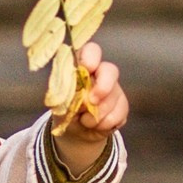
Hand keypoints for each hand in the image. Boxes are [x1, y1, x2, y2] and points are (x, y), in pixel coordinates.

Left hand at [53, 41, 128, 175]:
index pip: (92, 51)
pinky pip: (120, 113)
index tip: (87, 68)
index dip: (91, 57)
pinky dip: (105, 124)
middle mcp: (101, 74)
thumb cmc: (66, 110)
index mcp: (83, 67)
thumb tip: (79, 95)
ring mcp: (114, 90)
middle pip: (110, 70)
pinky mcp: (122, 106)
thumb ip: (66, 94)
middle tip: (92, 101)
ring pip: (114, 97)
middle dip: (103, 87)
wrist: (75, 131)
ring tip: (84, 121)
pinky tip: (96, 126)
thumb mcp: (60, 102)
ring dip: (97, 114)